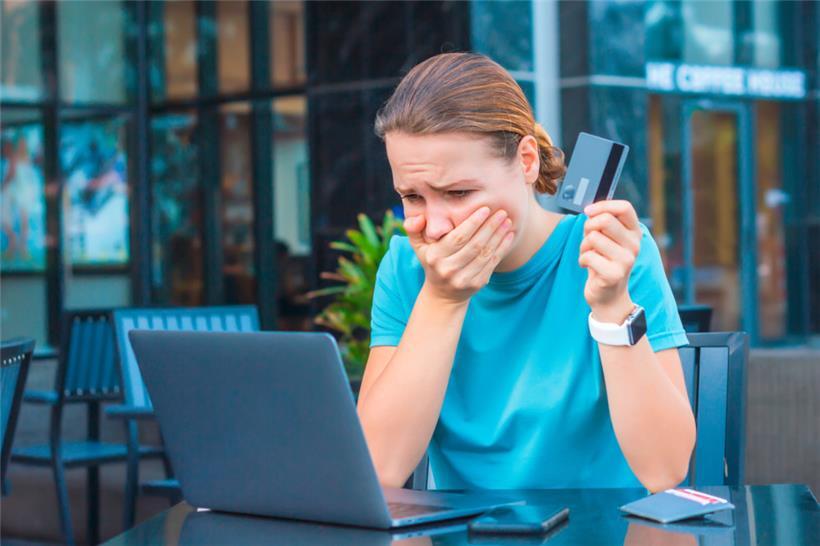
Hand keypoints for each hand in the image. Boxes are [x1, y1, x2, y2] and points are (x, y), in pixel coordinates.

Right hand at [403, 207, 514, 304]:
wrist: (443, 294)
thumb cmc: (432, 262)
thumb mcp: (418, 246)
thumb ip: (413, 229)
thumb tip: (418, 217)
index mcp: (435, 257)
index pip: (457, 238)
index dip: (473, 223)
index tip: (485, 209)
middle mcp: (448, 269)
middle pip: (474, 245)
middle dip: (490, 227)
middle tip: (502, 212)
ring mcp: (464, 278)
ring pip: (485, 254)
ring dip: (498, 236)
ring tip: (507, 221)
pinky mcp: (477, 284)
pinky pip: (492, 263)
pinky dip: (502, 248)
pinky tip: (508, 235)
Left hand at [578, 200, 641, 321]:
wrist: (608, 295)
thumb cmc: (603, 260)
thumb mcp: (606, 238)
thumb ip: (602, 222)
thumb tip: (590, 209)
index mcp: (634, 232)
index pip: (625, 207)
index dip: (603, 205)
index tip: (588, 211)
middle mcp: (634, 245)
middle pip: (605, 220)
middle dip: (588, 227)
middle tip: (588, 239)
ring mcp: (626, 260)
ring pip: (593, 237)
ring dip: (584, 246)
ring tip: (589, 254)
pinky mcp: (614, 274)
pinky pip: (588, 256)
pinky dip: (582, 260)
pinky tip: (588, 266)